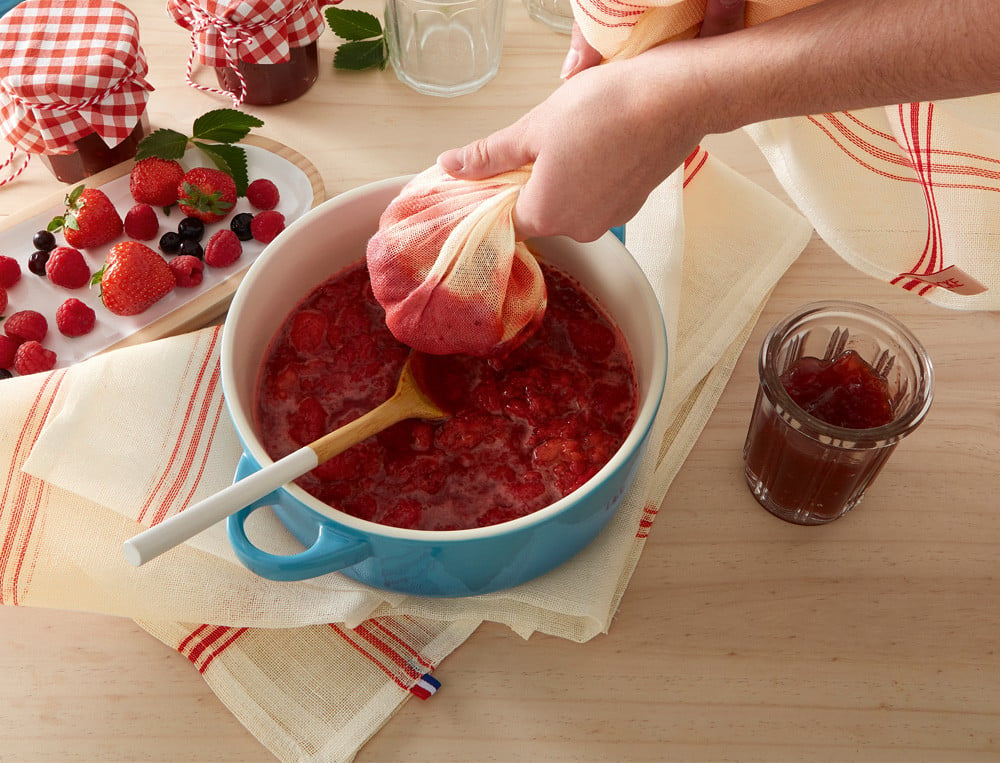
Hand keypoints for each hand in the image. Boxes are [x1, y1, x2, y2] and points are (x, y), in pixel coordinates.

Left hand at [436, 0, 747, 240]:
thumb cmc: (606, 109)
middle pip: (537, 211)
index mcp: (544, 215)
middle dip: (530, 179)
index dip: (495, 190)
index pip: (502, 217)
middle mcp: (577, 228)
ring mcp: (609, 219)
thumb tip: (450, 166)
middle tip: (538, 138)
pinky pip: (598, 195)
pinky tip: (599, 142)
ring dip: (562, 175)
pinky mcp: (632, 204)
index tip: (497, 165)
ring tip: (574, 135)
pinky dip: (592, 174)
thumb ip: (489, 155)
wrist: (676, 98)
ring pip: (569, 202)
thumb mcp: (533, 127)